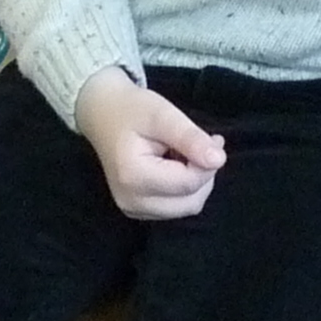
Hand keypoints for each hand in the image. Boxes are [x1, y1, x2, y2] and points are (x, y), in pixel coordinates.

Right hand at [73, 67, 226, 219]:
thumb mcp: (163, 114)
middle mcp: (131, 202)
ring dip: (196, 181)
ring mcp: (132, 210)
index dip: (208, 163)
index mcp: (133, 177)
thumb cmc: (131, 109)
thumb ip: (190, 138)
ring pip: (187, 207)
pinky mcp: (138, 211)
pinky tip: (177, 165)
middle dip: (204, 174)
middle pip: (191, 202)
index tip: (214, 139)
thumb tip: (219, 160)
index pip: (189, 183)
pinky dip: (185, 188)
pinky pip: (176, 206)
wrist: (102, 113)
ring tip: (186, 153)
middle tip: (203, 144)